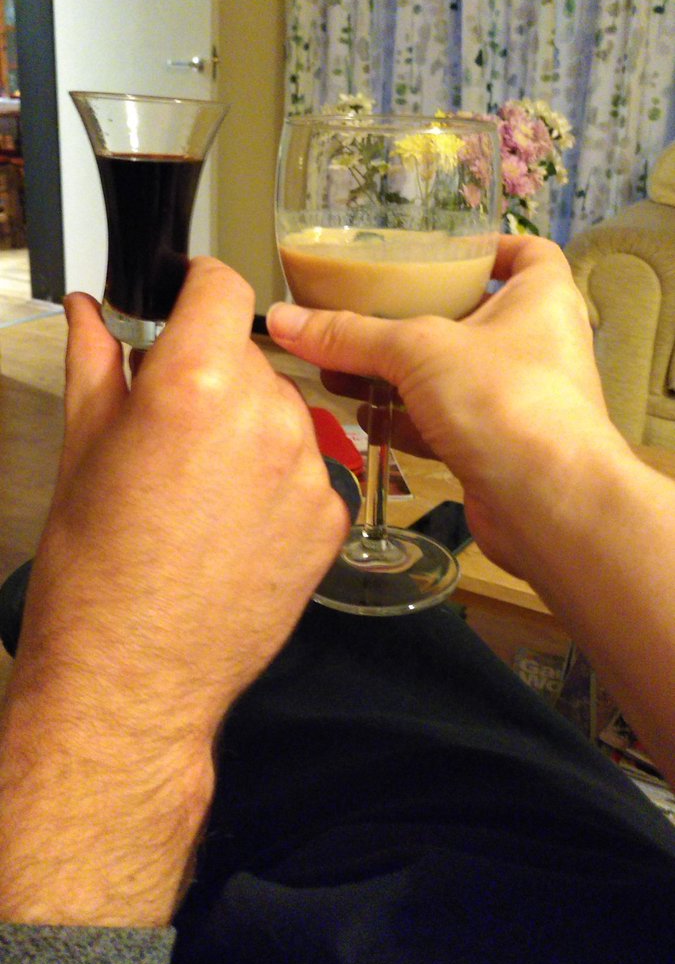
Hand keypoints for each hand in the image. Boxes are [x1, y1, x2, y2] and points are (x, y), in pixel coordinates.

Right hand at [0, 258, 348, 924]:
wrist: (135, 676)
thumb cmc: (94, 569)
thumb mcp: (84, 448)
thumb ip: (97, 362)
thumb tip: (89, 312)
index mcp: (195, 383)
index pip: (223, 287)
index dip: (200, 287)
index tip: (188, 300)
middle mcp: (266, 415)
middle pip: (252, 357)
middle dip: (215, 375)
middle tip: (174, 425)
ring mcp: (308, 468)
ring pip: (284, 411)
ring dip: (250, 427)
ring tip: (203, 487)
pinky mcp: (331, 518)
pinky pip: (309, 467)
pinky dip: (279, 478)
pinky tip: (236, 522)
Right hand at [267, 236, 621, 578]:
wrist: (550, 506)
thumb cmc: (505, 400)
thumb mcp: (419, 351)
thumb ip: (350, 334)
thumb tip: (281, 319)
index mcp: (540, 297)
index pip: (525, 252)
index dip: (488, 245)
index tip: (440, 249)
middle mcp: (536, 344)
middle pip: (471, 315)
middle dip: (414, 318)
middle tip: (361, 311)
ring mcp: (518, 399)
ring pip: (450, 375)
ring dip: (398, 375)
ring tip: (339, 368)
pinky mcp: (496, 447)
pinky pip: (443, 422)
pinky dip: (405, 420)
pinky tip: (362, 419)